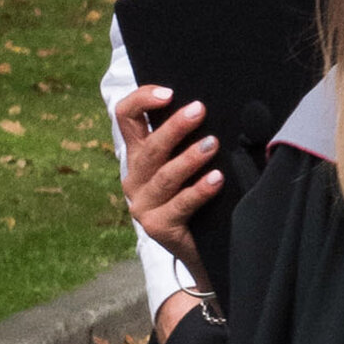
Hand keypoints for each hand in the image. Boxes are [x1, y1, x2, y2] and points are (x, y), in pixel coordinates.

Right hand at [115, 83, 220, 256]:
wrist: (204, 251)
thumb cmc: (200, 198)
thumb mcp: (189, 165)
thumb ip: (190, 139)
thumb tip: (212, 108)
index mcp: (138, 156)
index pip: (126, 118)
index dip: (141, 100)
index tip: (168, 92)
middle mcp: (135, 178)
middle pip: (149, 147)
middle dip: (174, 127)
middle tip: (199, 110)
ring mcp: (143, 205)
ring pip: (164, 176)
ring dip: (189, 158)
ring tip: (212, 144)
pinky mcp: (157, 227)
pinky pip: (180, 205)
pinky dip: (199, 190)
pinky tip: (217, 179)